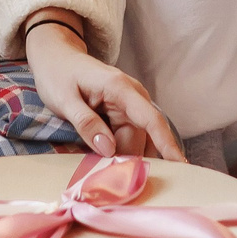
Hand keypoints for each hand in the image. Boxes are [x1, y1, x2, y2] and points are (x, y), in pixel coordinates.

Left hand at [24, 18, 182, 161]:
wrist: (56, 57)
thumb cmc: (58, 74)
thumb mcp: (64, 100)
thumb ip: (86, 123)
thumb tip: (109, 149)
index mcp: (121, 89)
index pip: (151, 119)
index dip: (166, 143)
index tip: (180, 165)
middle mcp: (132, 97)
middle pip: (139, 138)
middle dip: (126, 161)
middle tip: (102, 181)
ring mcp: (128, 106)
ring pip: (132, 141)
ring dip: (119, 157)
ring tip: (95, 169)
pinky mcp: (121, 114)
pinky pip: (124, 138)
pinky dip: (115, 151)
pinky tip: (99, 159)